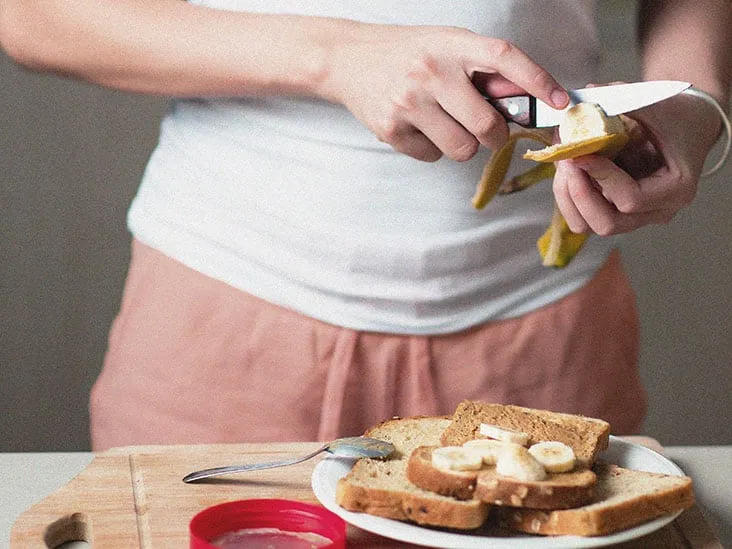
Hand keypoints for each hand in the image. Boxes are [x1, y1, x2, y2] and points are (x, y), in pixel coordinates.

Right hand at [320, 22, 567, 161]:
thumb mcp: (447, 45)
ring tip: (447, 125)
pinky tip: (419, 127)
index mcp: (452, 45)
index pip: (504, 59)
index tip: (561, 103)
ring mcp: (408, 103)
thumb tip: (527, 101)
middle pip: (487, 125)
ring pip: (462, 149)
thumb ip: (482, 69)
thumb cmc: (409, 54)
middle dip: (496, 135)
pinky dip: (432, 148)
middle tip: (489, 130)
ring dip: (463, 145)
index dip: (537, 81)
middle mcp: (431, 72)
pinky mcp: (391, 130)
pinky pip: (432, 156)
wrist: (350, 59)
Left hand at [552, 92, 720, 234]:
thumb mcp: (656, 105)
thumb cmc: (676, 115)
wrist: (686, 125)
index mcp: (676, 190)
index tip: (580, 154)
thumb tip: (587, 94)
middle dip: (579, 193)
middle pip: (607, 224)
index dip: (601, 177)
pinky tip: (567, 169)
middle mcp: (656, 211)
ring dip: (569, 196)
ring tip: (563, 163)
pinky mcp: (616, 212)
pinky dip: (569, 196)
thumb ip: (623, 101)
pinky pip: (584, 216)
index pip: (631, 199)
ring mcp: (635, 217)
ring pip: (589, 225)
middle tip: (566, 160)